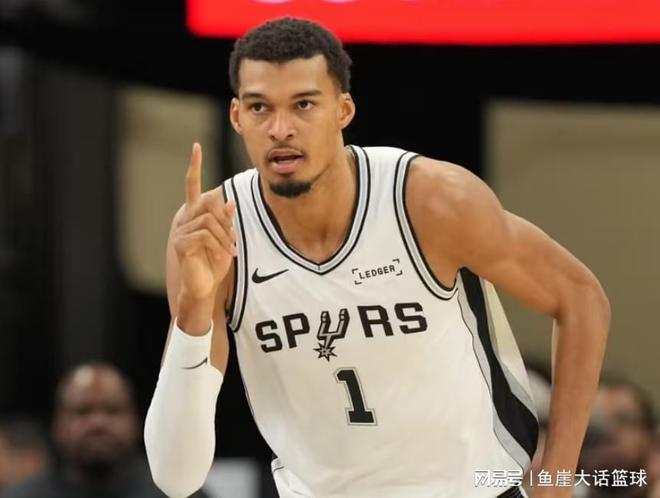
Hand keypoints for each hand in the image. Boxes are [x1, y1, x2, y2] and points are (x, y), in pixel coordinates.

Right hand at [172, 143, 235, 302]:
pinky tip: (224, 255)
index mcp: (194, 212)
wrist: (204, 285)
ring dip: (225, 236)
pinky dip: (219, 244)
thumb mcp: (226, 237)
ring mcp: (180, 229)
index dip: (194, 166)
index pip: (192, 184)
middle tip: (235, 241)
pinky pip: (205, 234)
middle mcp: (184, 217)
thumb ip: (226, 220)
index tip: (196, 147)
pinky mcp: (180, 242)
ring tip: (231, 251)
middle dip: (226, 221)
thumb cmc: (214, 261)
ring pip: (209, 221)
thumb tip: (230, 202)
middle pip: (209, 204)